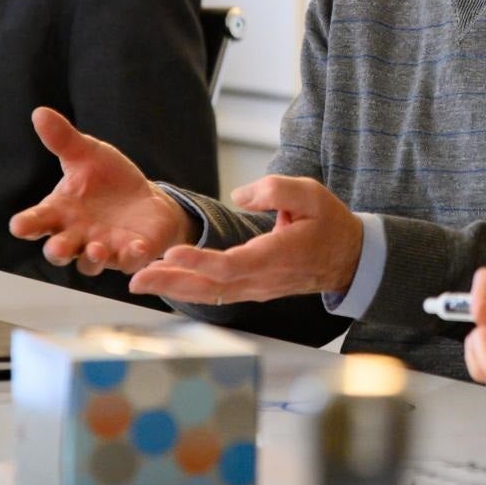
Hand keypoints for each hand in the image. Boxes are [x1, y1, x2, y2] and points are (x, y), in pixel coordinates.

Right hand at [9, 107, 193, 275]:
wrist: (146, 198)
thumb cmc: (108, 180)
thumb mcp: (87, 154)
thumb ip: (63, 140)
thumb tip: (40, 112)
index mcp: (60, 212)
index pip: (37, 221)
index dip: (27, 225)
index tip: (19, 226)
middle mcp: (77, 236)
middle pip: (59, 251)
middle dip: (58, 251)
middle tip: (59, 248)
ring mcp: (103, 248)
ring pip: (90, 263)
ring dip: (93, 259)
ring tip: (97, 249)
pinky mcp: (130, 254)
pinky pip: (128, 261)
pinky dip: (131, 258)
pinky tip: (136, 249)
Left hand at [128, 175, 362, 303]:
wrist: (348, 258)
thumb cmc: (330, 224)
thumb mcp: (312, 193)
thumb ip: (275, 190)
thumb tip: (240, 196)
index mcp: (277, 256)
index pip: (232, 265)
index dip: (200, 261)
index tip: (172, 253)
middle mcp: (263, 279)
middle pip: (211, 287)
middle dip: (172, 282)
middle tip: (136, 278)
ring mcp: (257, 288)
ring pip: (210, 294)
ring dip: (175, 288)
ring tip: (141, 281)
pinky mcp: (253, 289)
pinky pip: (217, 293)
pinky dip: (190, 289)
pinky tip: (169, 282)